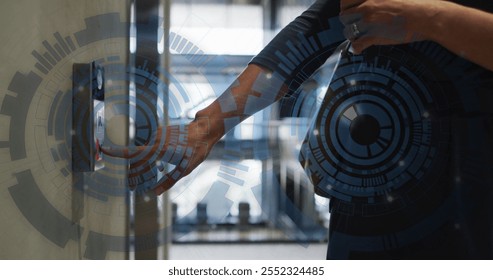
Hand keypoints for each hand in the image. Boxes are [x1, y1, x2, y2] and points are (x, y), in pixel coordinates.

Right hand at [102, 117, 219, 194]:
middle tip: (132, 187)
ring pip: (143, 153)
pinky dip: (148, 156)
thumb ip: (169, 181)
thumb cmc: (196, 150)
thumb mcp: (185, 169)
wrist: (203, 130)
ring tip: (149, 175)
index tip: (103, 150)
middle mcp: (156, 141)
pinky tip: (158, 163)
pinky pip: (149, 146)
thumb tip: (156, 192)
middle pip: (137, 158)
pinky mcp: (159, 132)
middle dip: (132, 172)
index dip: (117, 152)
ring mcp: (157, 135)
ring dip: (142, 165)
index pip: (134, 152)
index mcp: (160, 150)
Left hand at [339, 0, 441, 53]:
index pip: (345, 1)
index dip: (347, 7)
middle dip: (349, 22)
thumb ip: (376, 0)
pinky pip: (356, 45)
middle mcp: (367, 6)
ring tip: (360, 36)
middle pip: (344, 16)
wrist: (427, 16)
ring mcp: (369, 22)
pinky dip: (356, 48)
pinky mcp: (373, 36)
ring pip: (348, 31)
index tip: (352, 11)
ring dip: (353, 35)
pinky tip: (360, 48)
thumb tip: (369, 4)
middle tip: (356, 25)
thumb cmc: (415, 3)